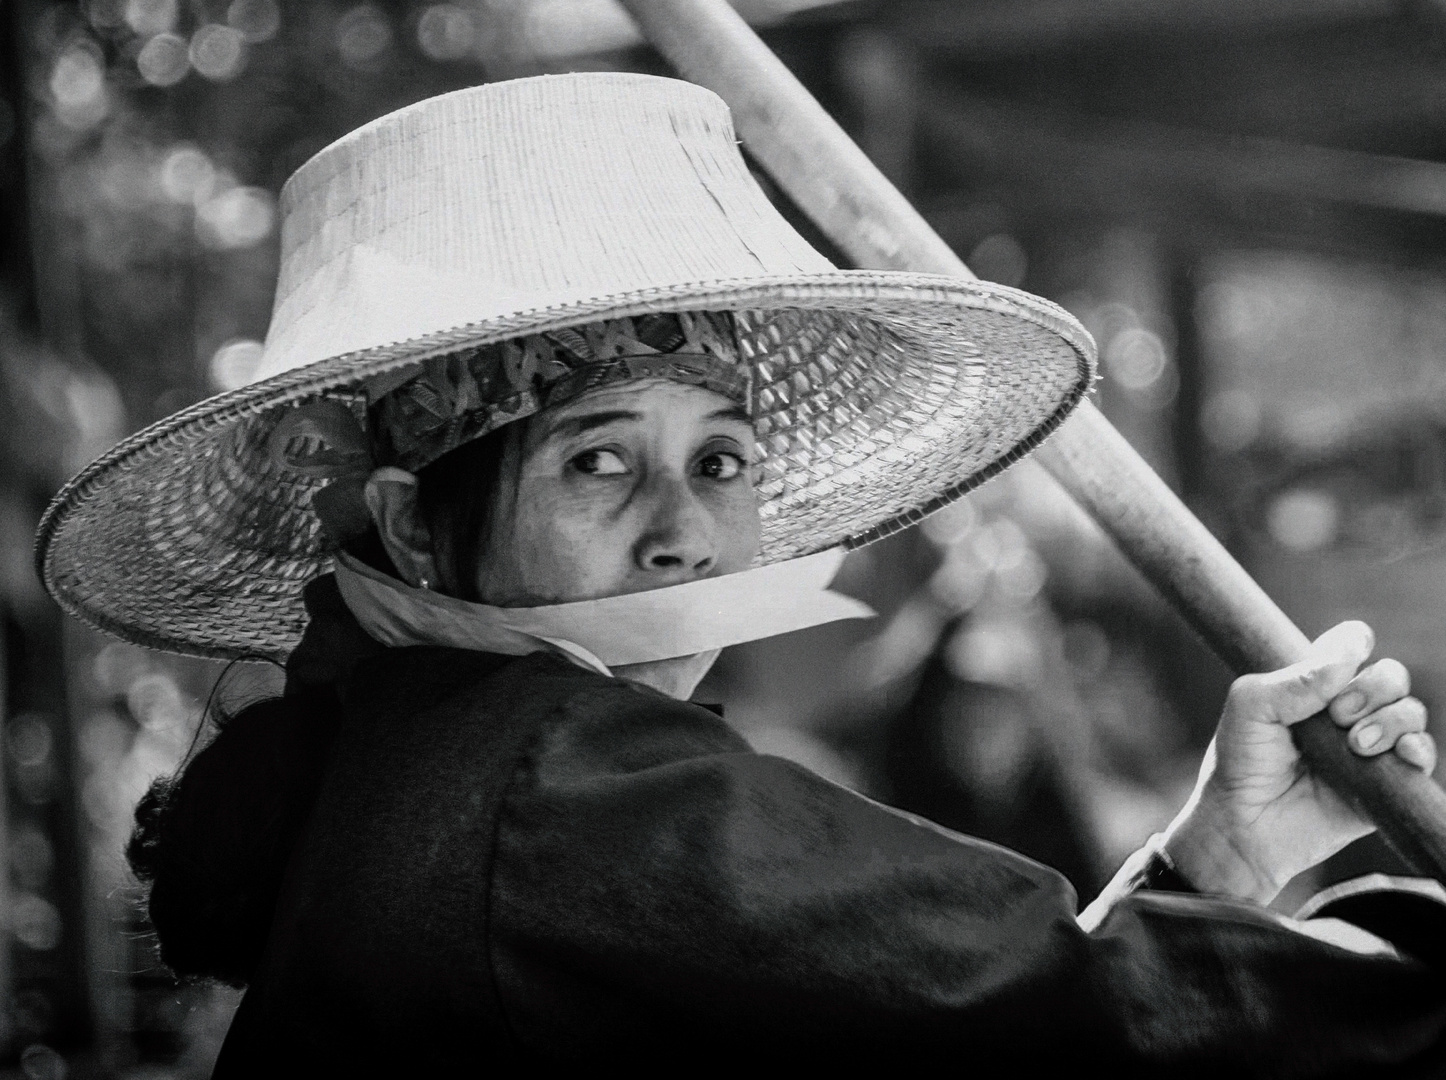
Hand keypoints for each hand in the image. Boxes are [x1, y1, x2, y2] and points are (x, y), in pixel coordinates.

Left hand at [1163, 621, 1436, 903]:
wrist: (1244, 826)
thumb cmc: (1240, 762)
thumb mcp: (1252, 707)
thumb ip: (1296, 678)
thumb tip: (1353, 651)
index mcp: (1312, 684)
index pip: (1352, 646)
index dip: (1354, 646)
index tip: (1341, 662)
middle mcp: (1346, 710)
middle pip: (1390, 675)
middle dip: (1373, 688)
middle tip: (1338, 716)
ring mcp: (1369, 746)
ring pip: (1410, 711)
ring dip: (1392, 720)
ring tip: (1357, 744)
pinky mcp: (1386, 784)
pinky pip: (1423, 756)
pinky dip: (1419, 749)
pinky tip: (1399, 754)